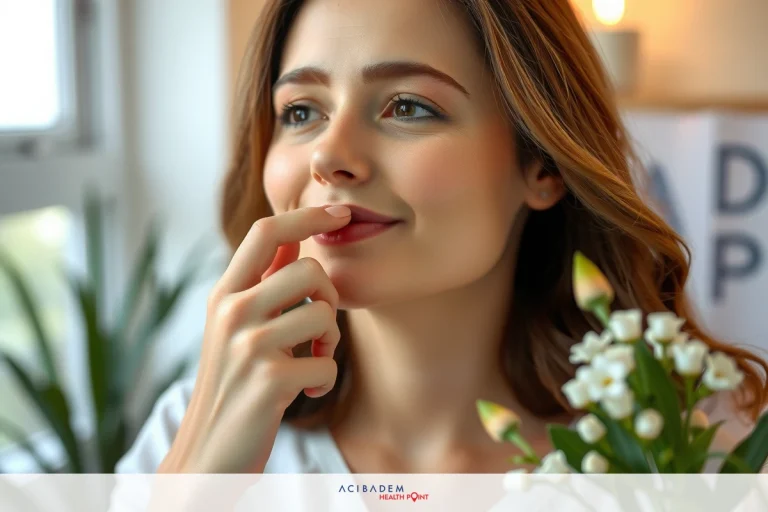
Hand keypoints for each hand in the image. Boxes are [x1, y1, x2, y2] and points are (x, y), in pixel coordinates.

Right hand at [158, 205, 351, 472]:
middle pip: (310, 269)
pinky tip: (303, 389)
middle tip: (319, 327)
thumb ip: (261, 283)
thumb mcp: (234, 326)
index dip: (307, 216)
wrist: (205, 454)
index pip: (266, 232)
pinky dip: (323, 378)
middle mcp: (231, 311)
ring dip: (330, 342)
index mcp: (224, 294)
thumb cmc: (231, 384)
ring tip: (308, 361)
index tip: (340, 212)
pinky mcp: (269, 381)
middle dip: (330, 296)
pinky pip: (327, 362)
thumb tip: (294, 236)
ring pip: (324, 314)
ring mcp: (248, 346)